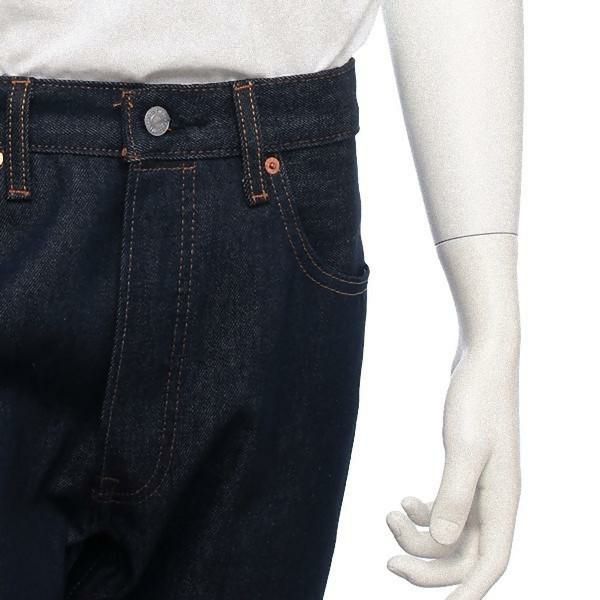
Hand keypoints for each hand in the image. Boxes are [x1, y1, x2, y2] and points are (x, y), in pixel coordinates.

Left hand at [386, 342, 520, 598]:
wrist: (481, 362)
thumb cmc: (477, 400)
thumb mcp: (464, 447)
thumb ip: (454, 495)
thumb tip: (440, 543)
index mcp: (502, 501)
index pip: (490, 563)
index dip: (464, 592)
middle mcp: (493, 500)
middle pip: (464, 556)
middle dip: (427, 567)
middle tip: (388, 562)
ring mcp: (479, 487)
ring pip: (451, 534)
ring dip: (419, 537)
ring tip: (389, 515)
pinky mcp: (464, 472)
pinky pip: (445, 510)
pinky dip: (422, 514)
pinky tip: (404, 502)